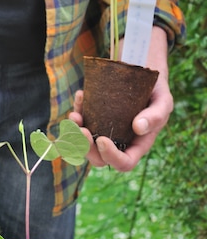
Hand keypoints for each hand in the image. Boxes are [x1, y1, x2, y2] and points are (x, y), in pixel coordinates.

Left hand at [69, 26, 172, 170]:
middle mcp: (119, 143)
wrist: (146, 76)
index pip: (124, 163)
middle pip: (99, 159)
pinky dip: (77, 110)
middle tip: (82, 130)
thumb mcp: (163, 102)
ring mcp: (104, 132)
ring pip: (85, 144)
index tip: (102, 140)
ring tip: (74, 115)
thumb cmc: (157, 93)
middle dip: (87, 148)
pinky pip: (81, 122)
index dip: (111, 157)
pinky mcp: (94, 119)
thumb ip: (156, 116)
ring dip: (75, 133)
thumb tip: (138, 127)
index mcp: (137, 145)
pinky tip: (81, 95)